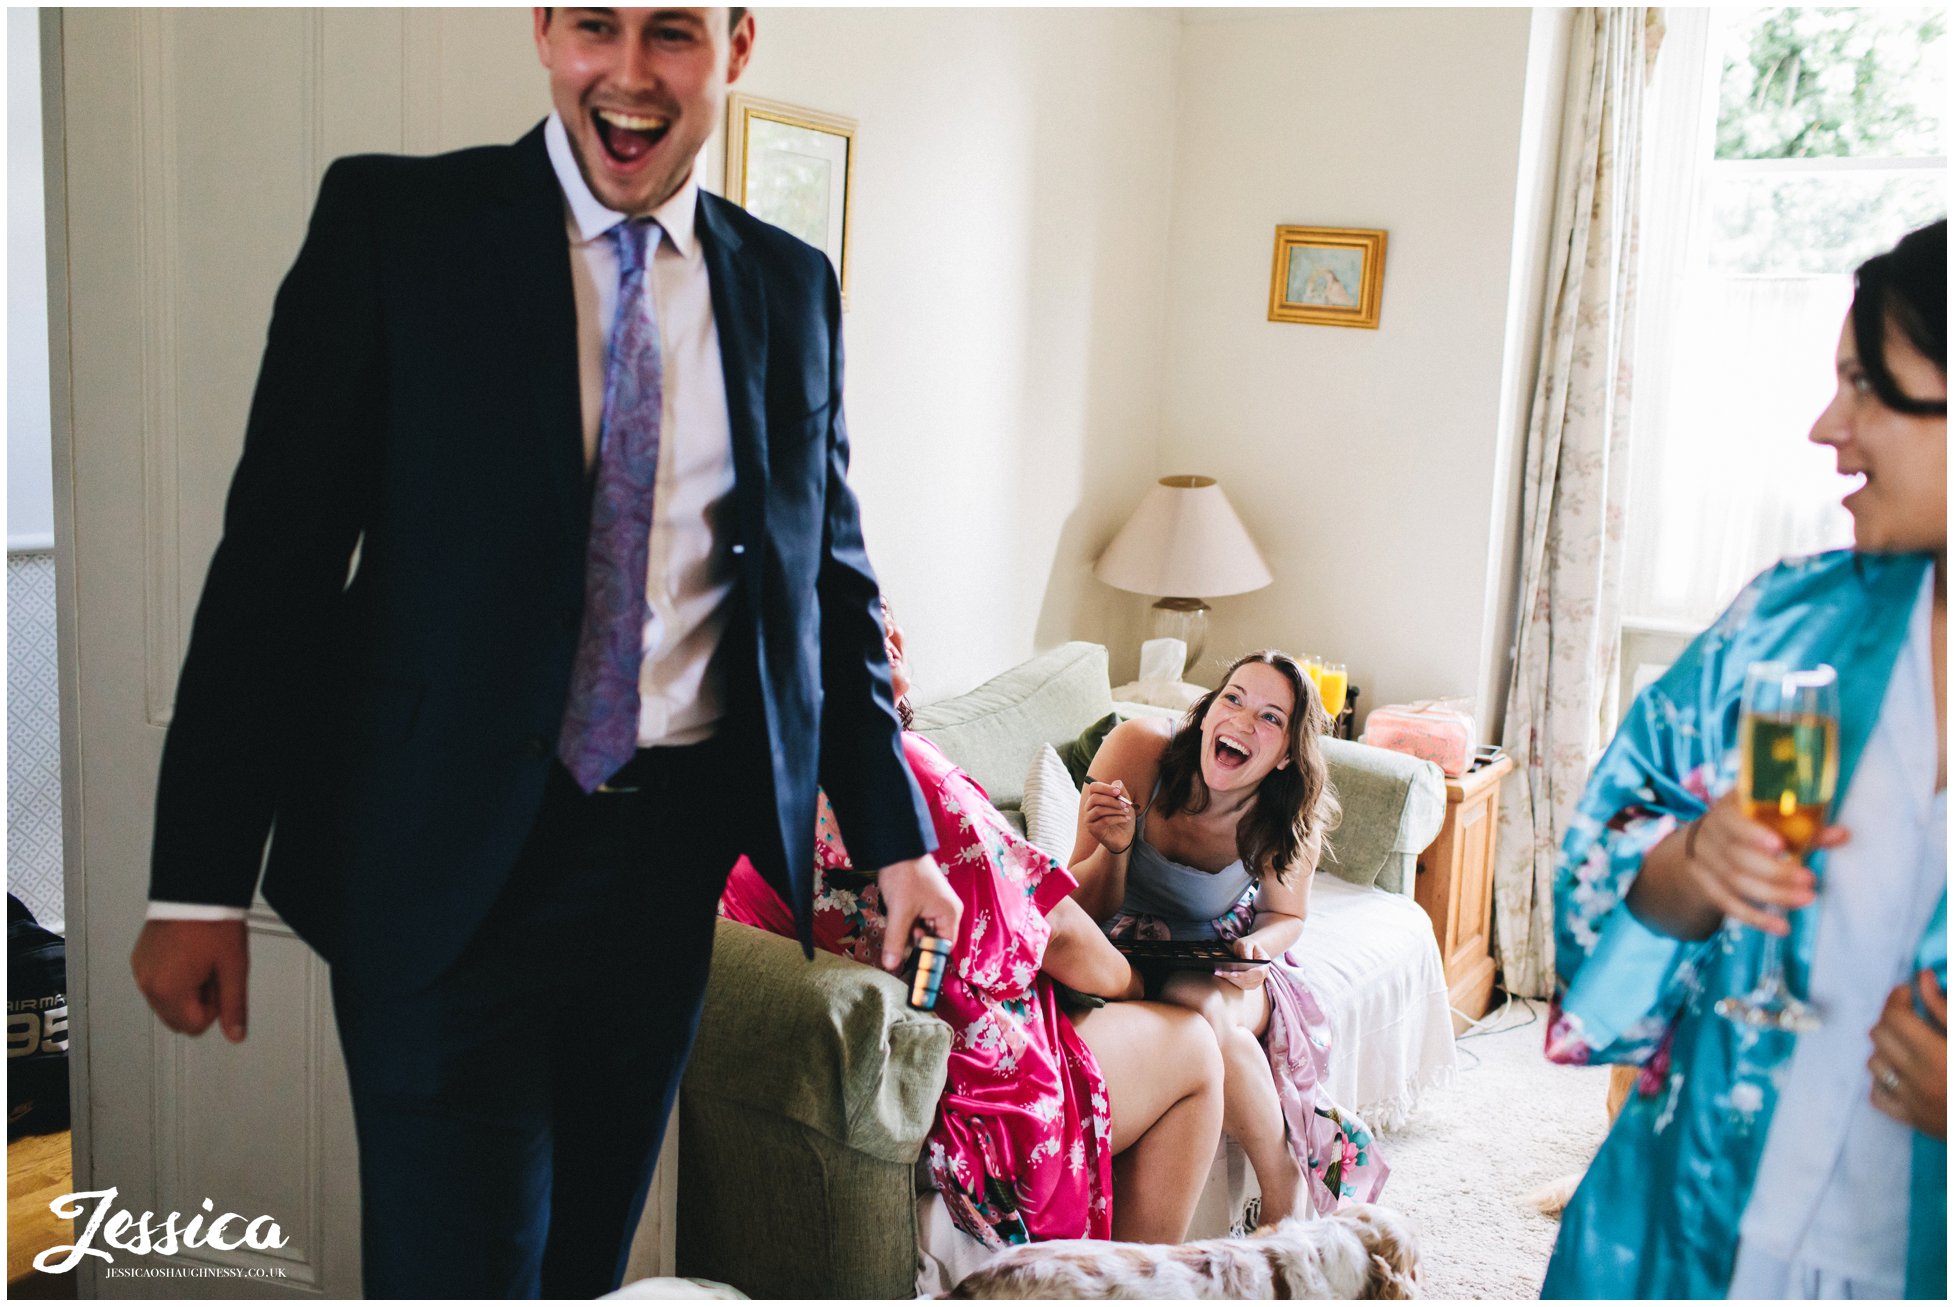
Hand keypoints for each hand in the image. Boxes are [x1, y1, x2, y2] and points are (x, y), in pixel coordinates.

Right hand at [131, 919, 249, 1041]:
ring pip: (166, 1002)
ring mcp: (141, 970)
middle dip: (198, 1002)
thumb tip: (236, 1034)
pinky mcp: (139, 959)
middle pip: (177, 1019)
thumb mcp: (233, 968)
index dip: (215, 1008)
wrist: (195, 890)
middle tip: (212, 972)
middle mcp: (148, 984)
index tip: (220, 984)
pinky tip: (187, 954)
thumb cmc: (212, 922)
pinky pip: (156, 983)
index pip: (194, 1026)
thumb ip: (234, 1005)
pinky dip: (172, 977)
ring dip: (185, 990)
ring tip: (200, 960)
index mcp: (169, 991)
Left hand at [871, 854, 962, 972]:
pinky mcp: (925, 900)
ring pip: (923, 930)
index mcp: (950, 914)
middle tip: (901, 934)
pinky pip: (918, 920)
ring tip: (898, 918)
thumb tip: (891, 965)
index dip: (929, 957)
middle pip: (933, 939)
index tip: (913, 966)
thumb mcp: (899, 912)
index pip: (944, 947)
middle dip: (916, 941)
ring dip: (909, 931)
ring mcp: (936, 905)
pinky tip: (898, 913)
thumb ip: (896, 941)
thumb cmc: (905, 876)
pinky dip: (906, 922)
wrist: (897, 846)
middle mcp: (947, 911)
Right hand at [1081, 779, 1135, 856]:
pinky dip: (1117, 819)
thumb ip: (1121, 792)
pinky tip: (1126, 819)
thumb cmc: (1123, 817)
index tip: (1118, 792)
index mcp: (1095, 798)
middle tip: (1126, 804)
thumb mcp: (1125, 802)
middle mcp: (1089, 808)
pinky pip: (1104, 821)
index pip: (1093, 787)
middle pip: (1095, 798)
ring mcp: (1089, 819)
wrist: (1125, 837)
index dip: (1105, 788)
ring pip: (1099, 810)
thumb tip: (1116, 784)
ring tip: (1127, 812)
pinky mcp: (1093, 829)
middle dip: (1112, 800)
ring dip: (1116, 810)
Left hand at [1218, 935, 1269, 989]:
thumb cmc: (1248, 945)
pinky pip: (1241, 986)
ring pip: (1245, 985)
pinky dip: (1232, 981)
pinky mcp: (1251, 984)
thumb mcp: (1246, 944)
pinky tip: (1223, 975)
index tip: (1233, 973)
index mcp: (1265, 963)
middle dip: (1234, 978)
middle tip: (1221, 973)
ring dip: (1231, 980)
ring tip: (1219, 973)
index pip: (1258, 973)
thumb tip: (1245, 961)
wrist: (1250, 949)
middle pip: (1250, 981)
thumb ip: (1246, 952)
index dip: (1246, 975)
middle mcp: (1263, 974)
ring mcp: (1258, 980)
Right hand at [1675, 791, 1846, 935]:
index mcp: (1727, 810)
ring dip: (1773, 894)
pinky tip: (1781, 927)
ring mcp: (1704, 862)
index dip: (1753, 834)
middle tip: (1809, 880)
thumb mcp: (1771, 816)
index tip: (1781, 846)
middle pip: (1738, 857)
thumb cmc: (1751, 822)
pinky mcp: (1706, 886)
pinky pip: (1729, 905)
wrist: (1709, 839)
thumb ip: (1804, 825)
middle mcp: (1710, 834)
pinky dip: (1756, 918)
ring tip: (1806, 899)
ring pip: (1736, 883)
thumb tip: (1842, 834)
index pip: (1733, 821)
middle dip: (1776, 872)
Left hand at [1868, 971, 1946, 1138]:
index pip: (1894, 1016)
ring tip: (1912, 1046)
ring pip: (1874, 1063)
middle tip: (1913, 1017)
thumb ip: (1946, 1009)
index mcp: (1939, 1056)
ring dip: (1887, 1049)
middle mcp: (1920, 1080)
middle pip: (1878, 1035)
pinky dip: (1885, 1081)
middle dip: (1892, 1020)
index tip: (1909, 993)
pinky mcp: (1913, 1120)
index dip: (1899, 998)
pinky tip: (1905, 1074)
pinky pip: (1877, 1094)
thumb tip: (1923, 979)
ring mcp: (1913, 1103)